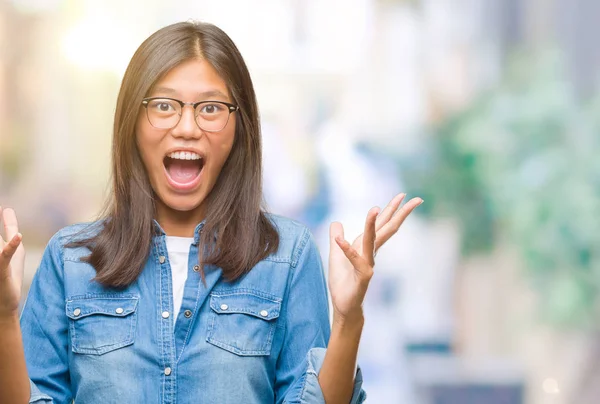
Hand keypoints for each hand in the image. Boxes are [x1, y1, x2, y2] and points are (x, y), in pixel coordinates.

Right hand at [0, 207, 24, 317]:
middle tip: (3, 229)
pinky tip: (18, 237)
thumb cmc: (9, 274)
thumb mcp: (12, 247)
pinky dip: (10, 246)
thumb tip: (7, 209)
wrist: (4, 304)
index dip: (4, 219)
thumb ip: (9, 227)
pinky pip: (4, 256)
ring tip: (10, 225)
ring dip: (6, 241)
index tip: (4, 207)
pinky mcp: (1, 270)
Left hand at [328, 193, 422, 324]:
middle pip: (387, 229)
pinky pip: (355, 260)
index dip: (391, 209)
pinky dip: (347, 250)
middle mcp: (371, 253)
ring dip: (371, 224)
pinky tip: (340, 240)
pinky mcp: (362, 276)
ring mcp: (368, 264)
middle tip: (416, 199)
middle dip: (399, 213)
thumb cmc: (343, 282)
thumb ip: (337, 238)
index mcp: (366, 245)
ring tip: (374, 208)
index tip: (403, 195)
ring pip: (371, 241)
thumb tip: (336, 223)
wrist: (344, 305)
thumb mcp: (335, 254)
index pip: (381, 224)